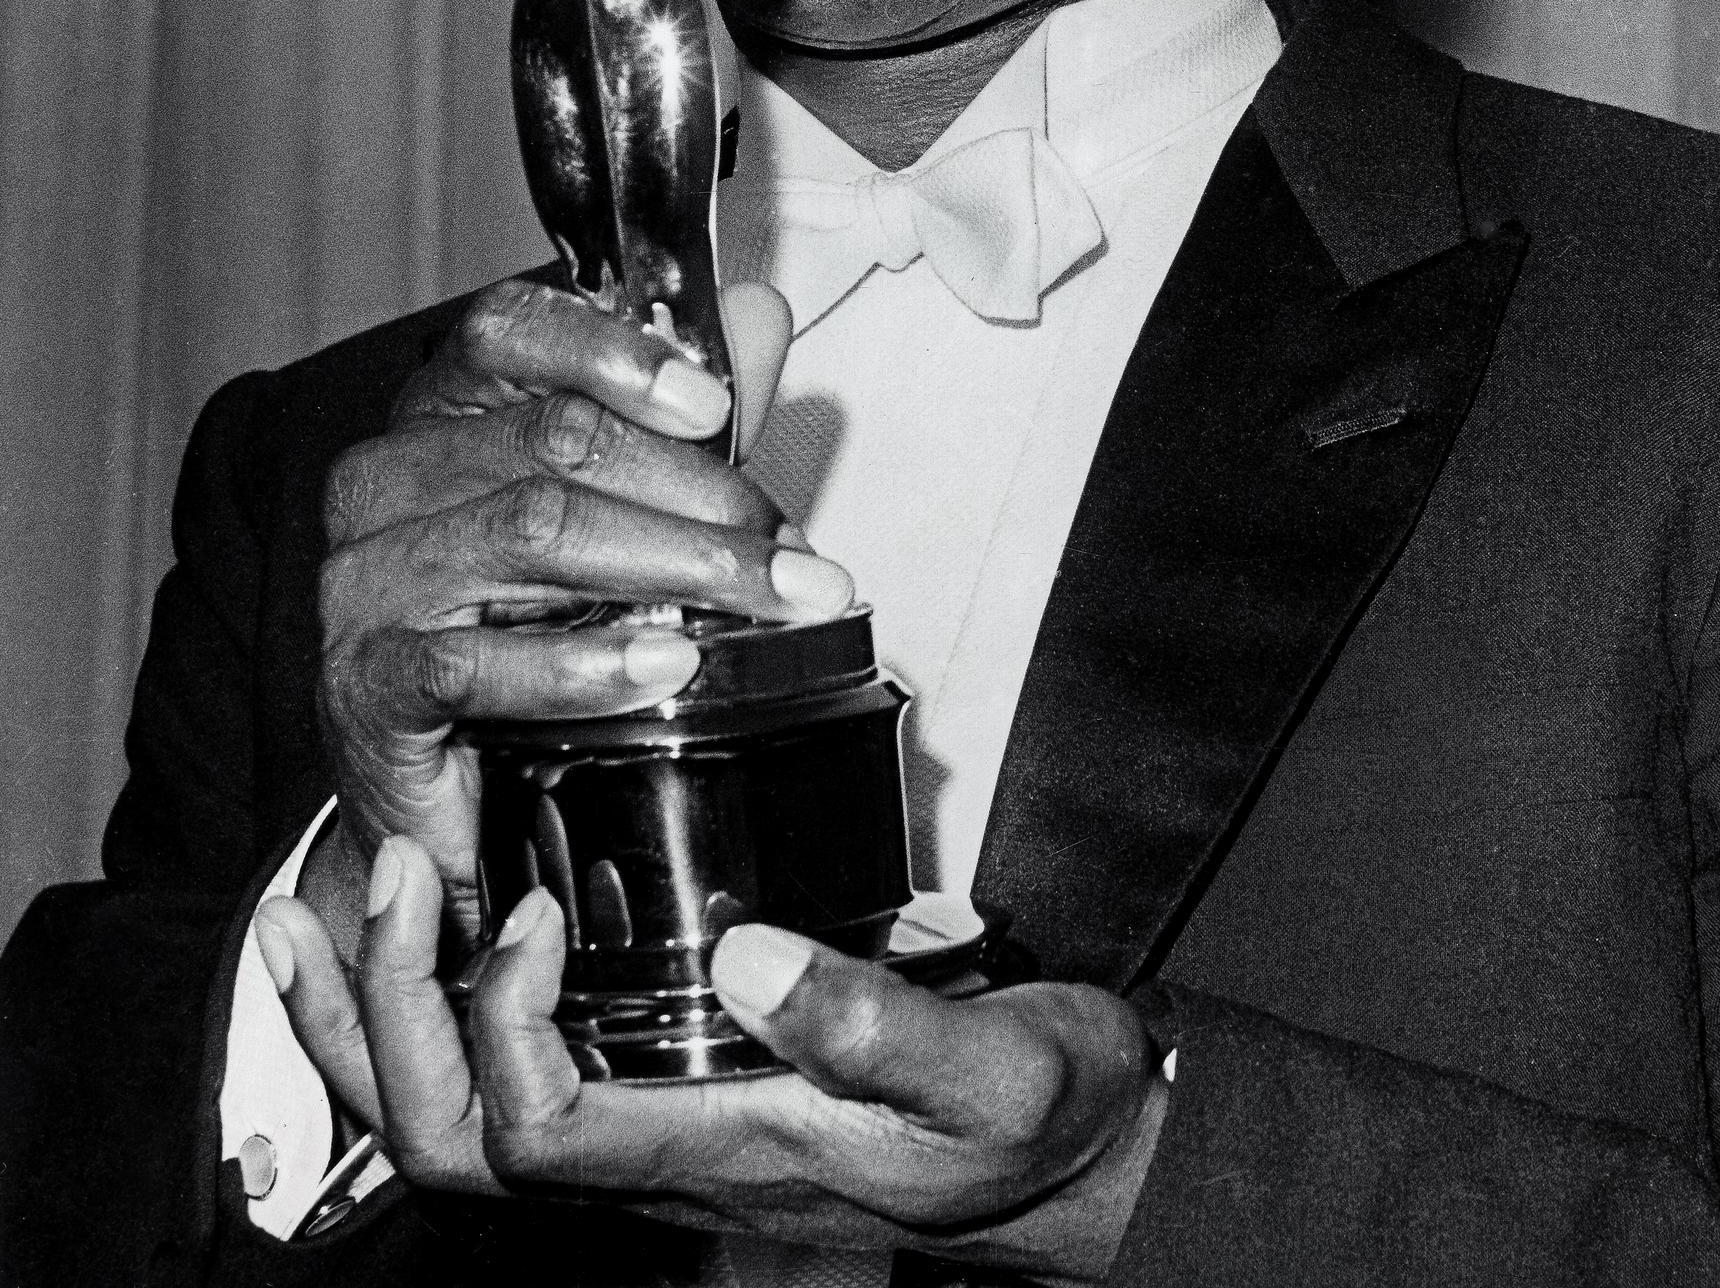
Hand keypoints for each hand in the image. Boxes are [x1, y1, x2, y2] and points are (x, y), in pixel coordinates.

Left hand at [260, 839, 1167, 1282]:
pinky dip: (437, 1008)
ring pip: (458, 1124)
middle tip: (383, 874)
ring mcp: (661, 1129)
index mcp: (728, 1157)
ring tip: (329, 903)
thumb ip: (878, 1025)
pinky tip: (430, 925)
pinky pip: (509, 1075)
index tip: (535, 907)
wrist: (1074, 1151)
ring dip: (375, 1019)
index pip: (544, 1134)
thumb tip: (751, 957)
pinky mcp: (675, 1086)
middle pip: (456, 1146)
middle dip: (386, 1018)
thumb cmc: (1036, 1117)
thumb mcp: (997, 1066)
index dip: (501, 1027)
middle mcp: (668, 1160)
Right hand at [304, 275, 849, 961]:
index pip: (508, 330)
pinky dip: (583, 664)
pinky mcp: (365, 682)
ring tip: (764, 599)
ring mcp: (367, 578)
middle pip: (552, 436)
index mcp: (441, 411)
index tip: (713, 404)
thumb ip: (684, 417)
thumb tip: (759, 315)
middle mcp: (389, 477)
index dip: (615, 353)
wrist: (450, 791)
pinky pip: (475, 659)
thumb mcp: (621, 510)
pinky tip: (660, 666)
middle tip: (795, 548)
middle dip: (700, 489)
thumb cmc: (529, 630)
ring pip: (534, 529)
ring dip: (676, 565)